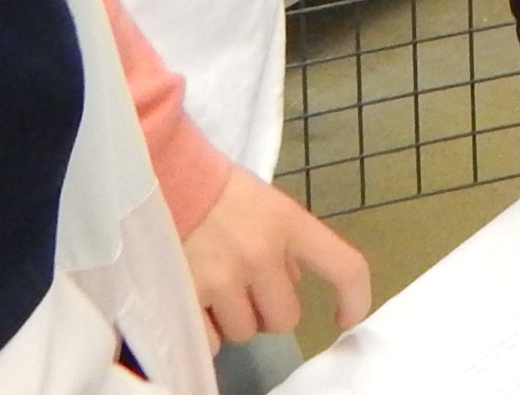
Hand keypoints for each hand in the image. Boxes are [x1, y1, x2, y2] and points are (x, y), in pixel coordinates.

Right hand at [183, 165, 371, 346]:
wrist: (163, 178)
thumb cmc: (219, 192)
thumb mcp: (267, 206)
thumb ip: (286, 245)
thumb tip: (291, 286)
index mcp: (289, 224)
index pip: (344, 267)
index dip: (355, 299)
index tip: (346, 317)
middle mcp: (262, 254)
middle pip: (285, 319)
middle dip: (267, 311)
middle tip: (246, 289)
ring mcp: (224, 277)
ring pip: (244, 332)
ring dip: (232, 320)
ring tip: (214, 288)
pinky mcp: (187, 296)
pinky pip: (210, 341)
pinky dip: (204, 331)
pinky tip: (196, 302)